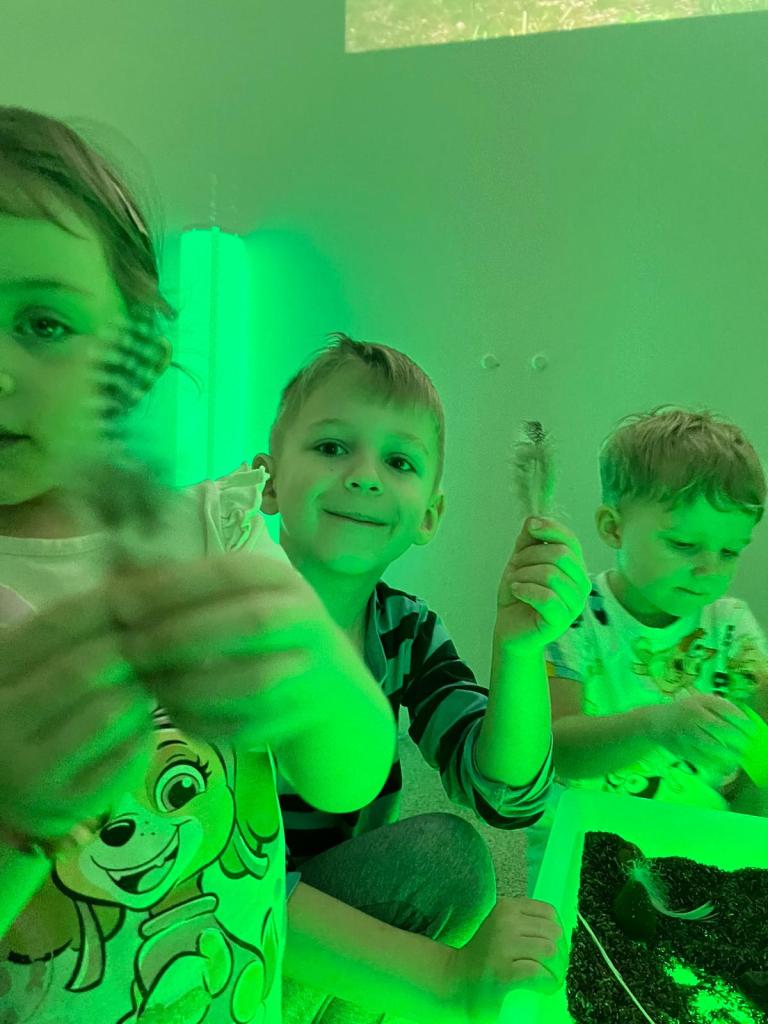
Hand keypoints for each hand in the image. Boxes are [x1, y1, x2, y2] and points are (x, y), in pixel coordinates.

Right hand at [0, 588, 154, 844]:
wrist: (4, 794)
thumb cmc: (29, 708)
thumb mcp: (33, 663)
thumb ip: (70, 625)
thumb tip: (131, 573)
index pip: (51, 627)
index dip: (101, 604)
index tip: (139, 592)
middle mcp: (0, 727)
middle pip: (85, 668)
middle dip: (130, 647)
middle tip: (160, 637)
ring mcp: (32, 772)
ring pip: (112, 711)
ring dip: (140, 689)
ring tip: (145, 681)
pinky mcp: (68, 803)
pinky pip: (128, 754)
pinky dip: (144, 731)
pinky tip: (137, 724)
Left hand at [108, 549, 384, 750]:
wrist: (337, 696)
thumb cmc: (269, 638)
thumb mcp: (242, 599)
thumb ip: (190, 586)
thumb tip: (121, 568)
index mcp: (286, 582)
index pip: (231, 574)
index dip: (176, 585)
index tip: (124, 601)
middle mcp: (308, 620)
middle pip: (248, 622)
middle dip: (182, 635)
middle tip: (131, 649)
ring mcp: (313, 671)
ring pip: (251, 680)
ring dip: (191, 684)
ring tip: (149, 685)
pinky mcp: (304, 718)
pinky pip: (250, 724)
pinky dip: (208, 721)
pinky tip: (174, 714)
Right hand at [442, 897, 566, 1023]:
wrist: (456, 977)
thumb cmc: (485, 954)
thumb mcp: (503, 925)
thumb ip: (526, 922)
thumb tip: (561, 933)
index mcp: (506, 906)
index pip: (549, 912)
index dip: (557, 932)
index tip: (553, 948)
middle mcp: (505, 921)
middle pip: (553, 933)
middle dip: (560, 954)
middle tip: (554, 969)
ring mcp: (503, 945)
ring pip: (550, 951)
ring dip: (556, 970)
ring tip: (550, 979)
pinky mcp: (503, 971)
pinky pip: (539, 973)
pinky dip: (547, 983)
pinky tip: (543, 989)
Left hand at [494, 518, 589, 655]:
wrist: (510, 627)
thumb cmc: (520, 594)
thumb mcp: (521, 560)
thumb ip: (528, 539)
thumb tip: (533, 519)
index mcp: (575, 567)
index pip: (571, 540)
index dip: (551, 528)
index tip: (530, 526)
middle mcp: (581, 585)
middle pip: (560, 555)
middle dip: (530, 556)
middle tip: (515, 566)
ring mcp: (574, 604)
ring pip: (551, 574)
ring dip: (524, 574)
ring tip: (515, 582)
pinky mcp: (562, 620)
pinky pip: (546, 597)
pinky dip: (525, 590)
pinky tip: (517, 591)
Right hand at [645, 690, 757, 773]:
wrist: (654, 721)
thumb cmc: (685, 711)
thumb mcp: (700, 702)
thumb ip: (721, 708)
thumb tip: (747, 723)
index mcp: (698, 701)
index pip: (724, 709)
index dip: (740, 720)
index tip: (752, 730)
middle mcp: (690, 714)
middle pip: (718, 727)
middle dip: (736, 738)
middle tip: (746, 746)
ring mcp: (684, 731)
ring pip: (710, 745)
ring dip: (727, 754)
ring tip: (737, 758)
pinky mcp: (679, 747)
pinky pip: (700, 758)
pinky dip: (714, 763)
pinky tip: (723, 765)